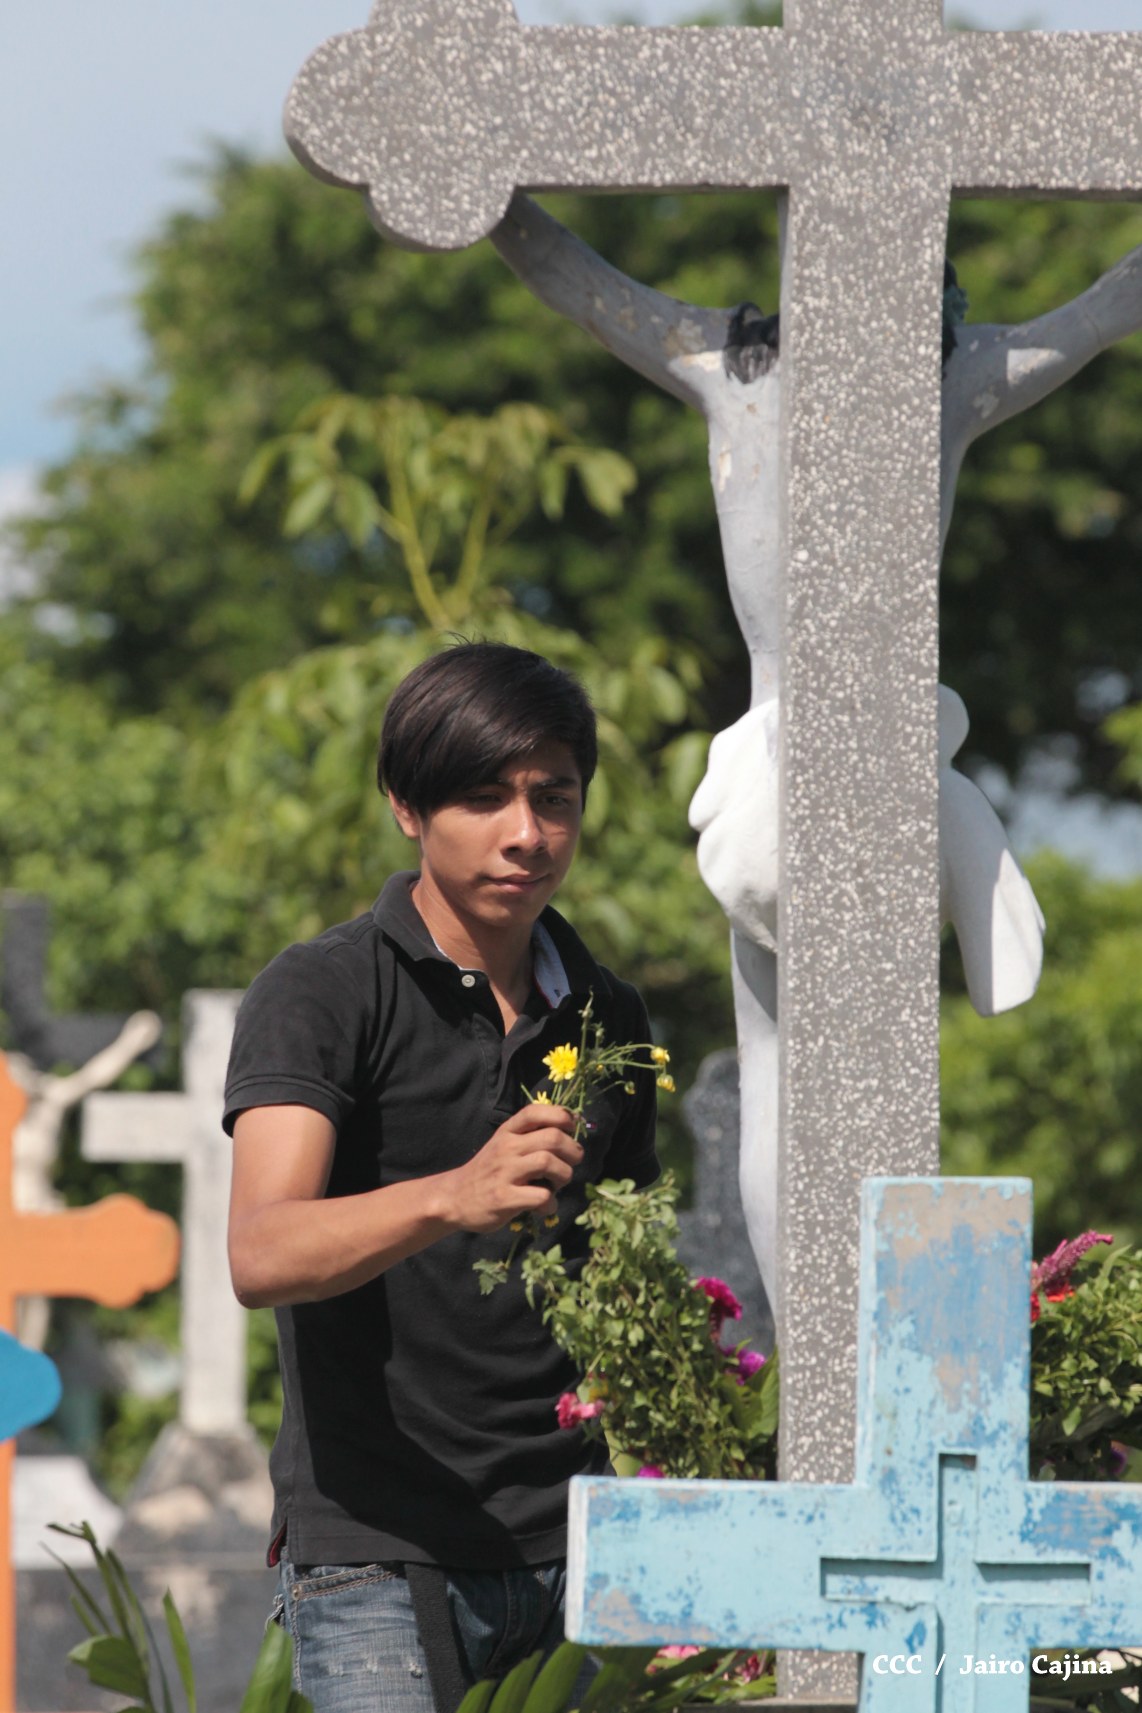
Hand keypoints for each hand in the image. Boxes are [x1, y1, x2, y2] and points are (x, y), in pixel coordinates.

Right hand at [438, 1104, 581, 1233]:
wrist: (454, 1198)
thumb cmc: (487, 1171)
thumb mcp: (503, 1145)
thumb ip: (529, 1137)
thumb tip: (568, 1132)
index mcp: (507, 1132)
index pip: (535, 1112)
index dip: (560, 1116)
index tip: (571, 1128)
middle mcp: (506, 1148)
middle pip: (552, 1138)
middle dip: (573, 1151)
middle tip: (572, 1162)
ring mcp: (505, 1173)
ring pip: (548, 1163)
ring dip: (564, 1175)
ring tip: (558, 1184)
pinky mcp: (504, 1198)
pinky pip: (541, 1196)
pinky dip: (551, 1203)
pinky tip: (545, 1206)